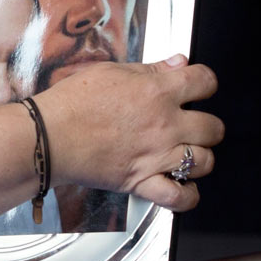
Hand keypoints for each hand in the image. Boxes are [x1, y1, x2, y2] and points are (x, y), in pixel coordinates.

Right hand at [34, 55, 222, 211]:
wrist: (47, 136)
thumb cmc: (71, 104)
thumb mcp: (111, 72)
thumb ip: (150, 70)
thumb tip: (177, 63)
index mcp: (158, 92)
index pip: (205, 82)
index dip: (205, 83)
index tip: (199, 87)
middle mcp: (165, 124)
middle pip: (214, 127)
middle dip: (208, 125)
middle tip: (194, 125)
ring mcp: (156, 155)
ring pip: (204, 161)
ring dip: (199, 158)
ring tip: (187, 155)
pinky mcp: (141, 181)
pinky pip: (179, 197)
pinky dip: (186, 196)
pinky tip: (181, 187)